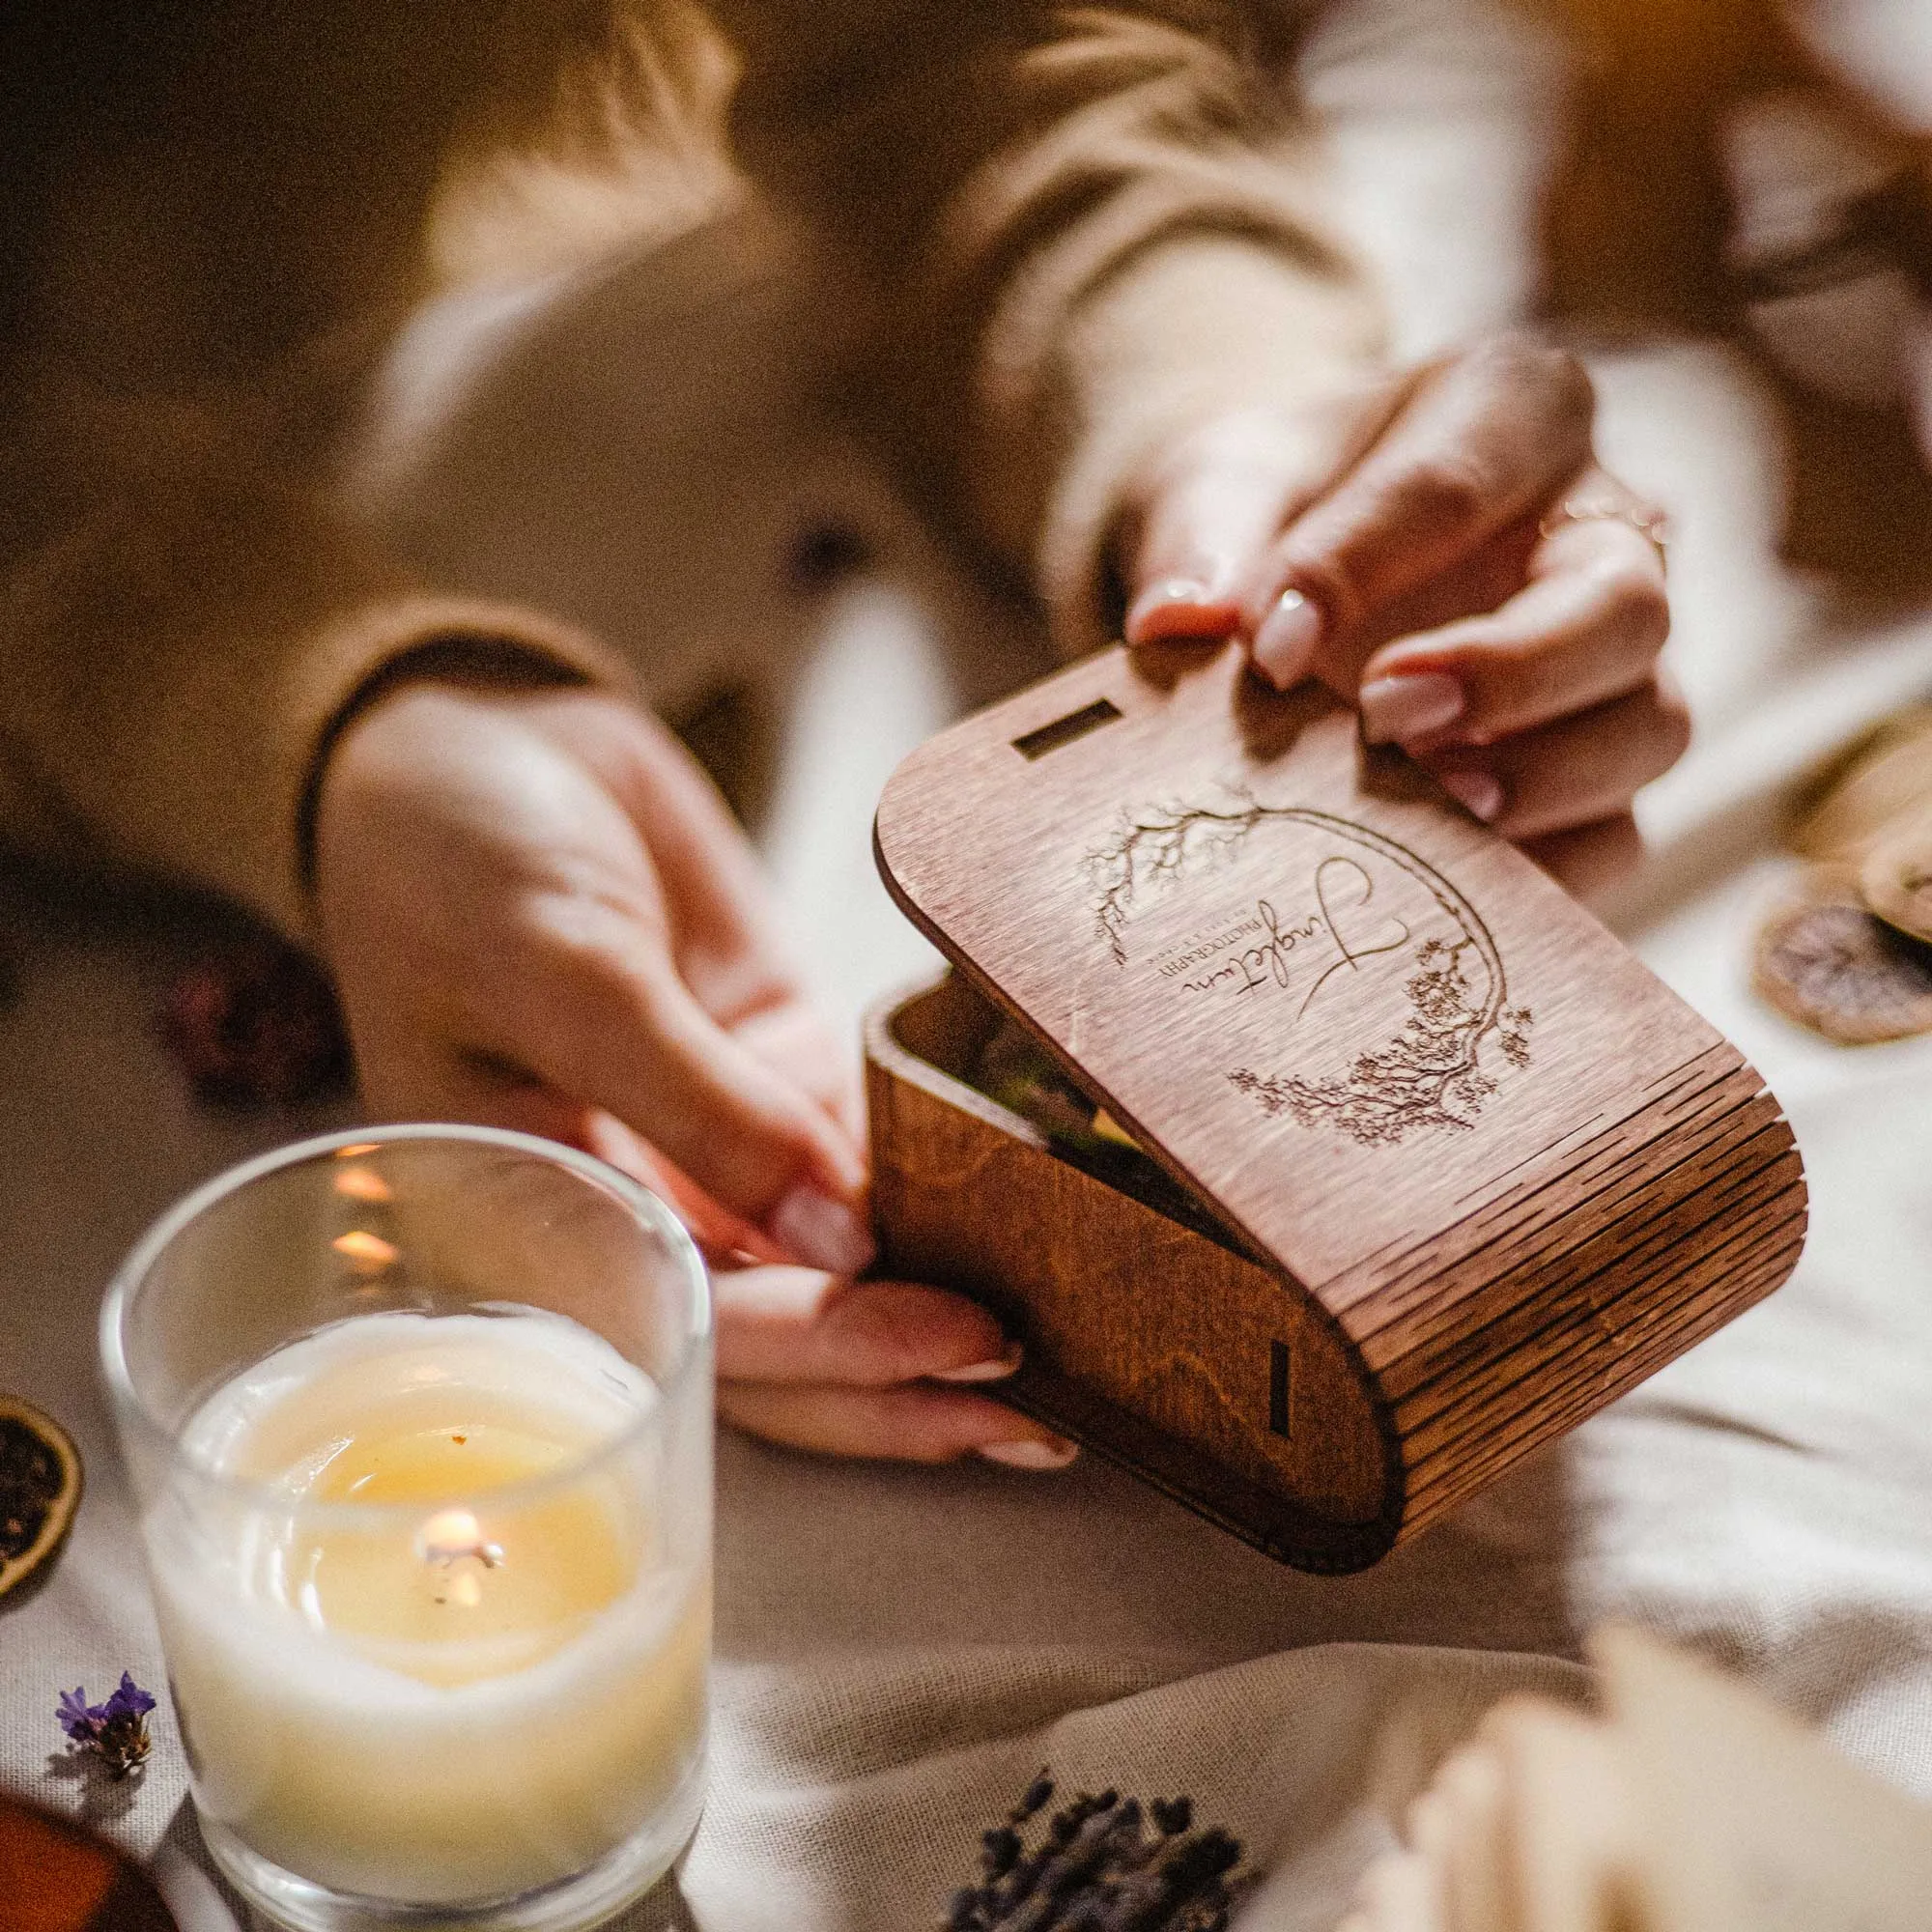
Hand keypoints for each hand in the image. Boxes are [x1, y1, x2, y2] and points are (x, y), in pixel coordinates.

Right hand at [314, 678, 1075, 1467]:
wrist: (474, 734)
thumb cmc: (455, 858)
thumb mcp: (563, 971)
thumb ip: (697, 1104)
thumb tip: (839, 1236)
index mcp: (546, 1232)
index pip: (706, 1332)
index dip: (838, 1352)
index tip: (962, 1344)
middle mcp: (638, 1215)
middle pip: (789, 1337)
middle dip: (908, 1373)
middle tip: (1045, 1397)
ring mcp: (718, 1150)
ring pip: (838, 1268)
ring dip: (938, 1305)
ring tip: (1073, 1352)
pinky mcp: (779, 1079)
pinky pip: (867, 1156)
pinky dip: (940, 1189)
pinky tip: (1033, 1222)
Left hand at [1120, 337, 1687, 895]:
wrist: (1279, 565)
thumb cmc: (1270, 503)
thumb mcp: (1217, 484)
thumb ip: (1200, 539)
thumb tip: (1177, 623)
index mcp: (1515, 412)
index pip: (1463, 477)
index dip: (1364, 565)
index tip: (1271, 646)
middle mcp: (1598, 531)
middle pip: (1621, 605)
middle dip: (1510, 672)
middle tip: (1384, 719)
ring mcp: (1614, 660)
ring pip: (1648, 724)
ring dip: (1543, 782)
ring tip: (1428, 809)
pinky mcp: (1597, 769)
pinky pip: (1616, 835)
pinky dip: (1543, 872)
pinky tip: (1449, 880)